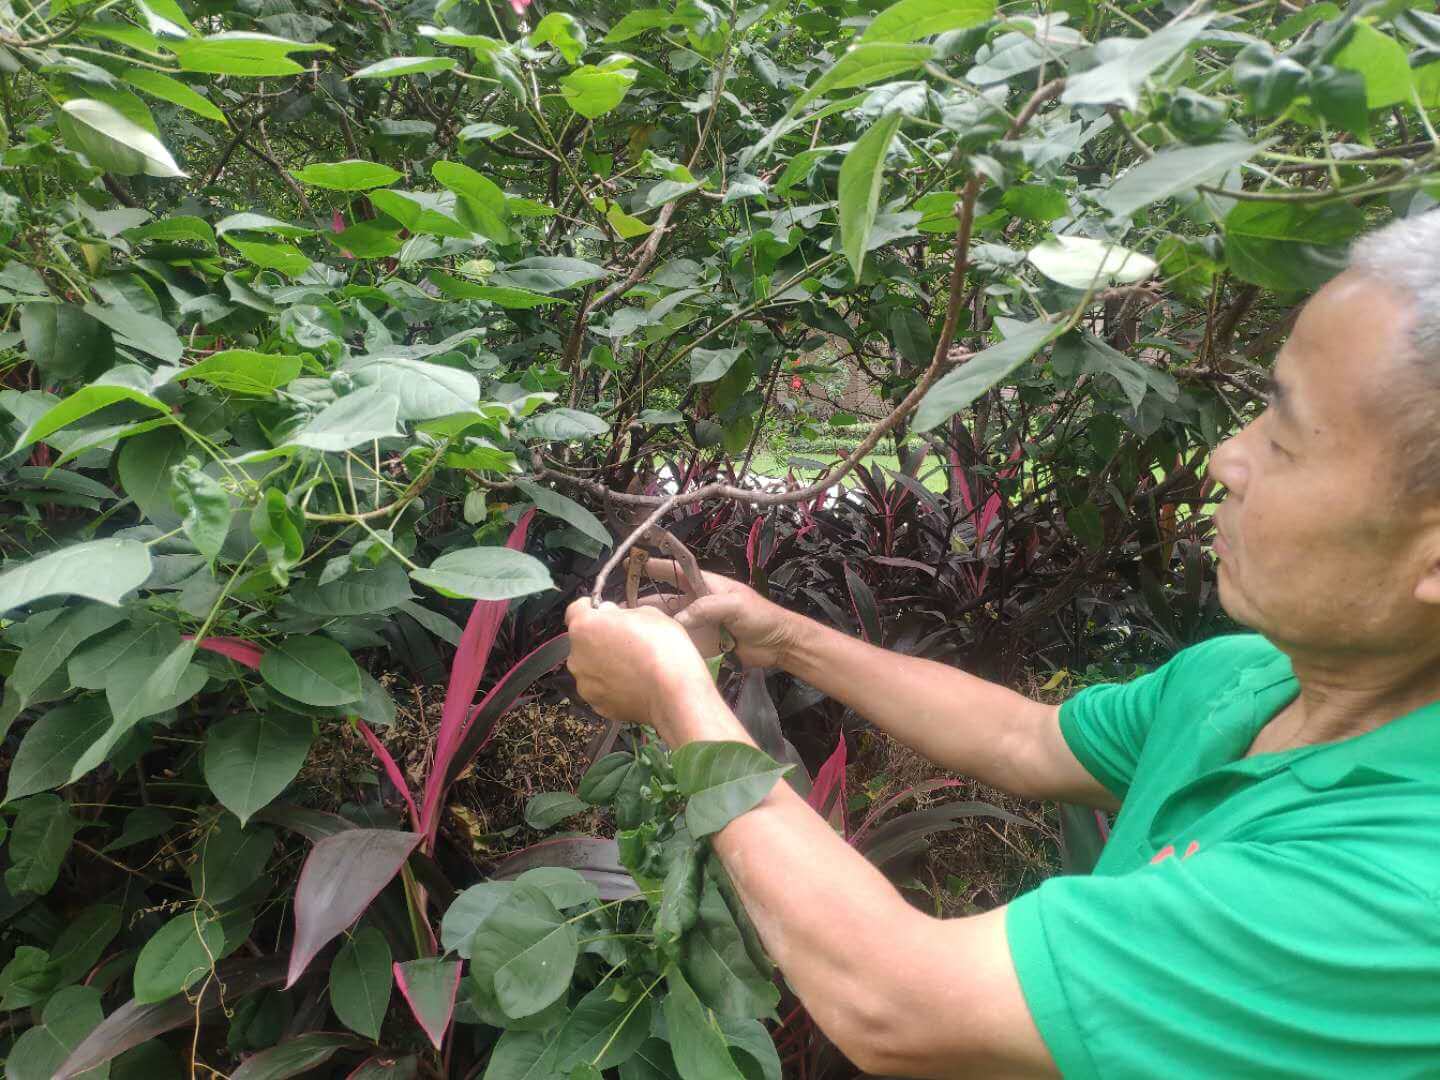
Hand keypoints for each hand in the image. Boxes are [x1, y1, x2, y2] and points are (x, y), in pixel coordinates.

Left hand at [564, 599, 714, 732]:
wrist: (674, 694)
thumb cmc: (663, 648)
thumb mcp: (648, 613)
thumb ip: (622, 612)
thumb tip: (612, 616)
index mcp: (585, 627)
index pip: (575, 610)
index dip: (590, 608)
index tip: (604, 610)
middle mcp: (576, 656)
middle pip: (583, 641)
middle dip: (599, 638)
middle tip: (627, 640)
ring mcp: (585, 684)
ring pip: (590, 667)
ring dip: (604, 663)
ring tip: (633, 667)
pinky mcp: (597, 705)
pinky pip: (601, 689)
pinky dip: (612, 686)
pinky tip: (634, 684)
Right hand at [635, 561, 801, 667]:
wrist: (778, 644)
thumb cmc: (759, 616)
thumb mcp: (733, 605)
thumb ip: (705, 608)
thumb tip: (677, 620)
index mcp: (705, 585)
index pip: (676, 570)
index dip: (654, 565)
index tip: (631, 563)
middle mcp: (698, 602)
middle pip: (665, 599)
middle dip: (645, 602)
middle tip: (620, 608)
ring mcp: (700, 624)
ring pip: (670, 622)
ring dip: (653, 625)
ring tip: (630, 630)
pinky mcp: (702, 643)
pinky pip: (681, 641)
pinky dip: (667, 644)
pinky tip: (650, 649)